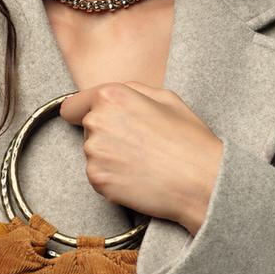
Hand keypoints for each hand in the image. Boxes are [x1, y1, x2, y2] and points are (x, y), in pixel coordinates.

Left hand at [58, 82, 222, 232]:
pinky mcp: (98, 180)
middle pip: (86, 129)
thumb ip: (130, 92)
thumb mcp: (166, 98)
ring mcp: (94, 153)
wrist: (202, 181)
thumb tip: (110, 98)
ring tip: (142, 161)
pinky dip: (113, 178)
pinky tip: (138, 177)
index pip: (72, 106)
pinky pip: (98, 176)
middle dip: (106, 134)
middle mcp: (97, 122)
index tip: (97, 123)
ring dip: (110, 157)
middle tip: (138, 143)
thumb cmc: (189, 140)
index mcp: (111, 96)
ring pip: (93, 154)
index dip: (83, 113)